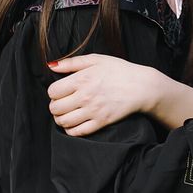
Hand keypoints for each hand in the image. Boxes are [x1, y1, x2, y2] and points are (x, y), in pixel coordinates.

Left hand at [46, 54, 164, 136]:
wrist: (142, 86)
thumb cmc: (120, 71)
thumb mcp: (97, 60)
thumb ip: (72, 62)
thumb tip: (51, 66)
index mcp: (82, 79)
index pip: (53, 91)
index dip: (54, 92)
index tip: (61, 91)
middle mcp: (85, 96)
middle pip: (55, 108)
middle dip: (55, 106)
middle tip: (63, 103)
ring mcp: (93, 111)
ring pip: (63, 122)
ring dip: (61, 119)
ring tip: (67, 113)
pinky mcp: (101, 122)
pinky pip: (77, 132)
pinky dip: (71, 130)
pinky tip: (75, 123)